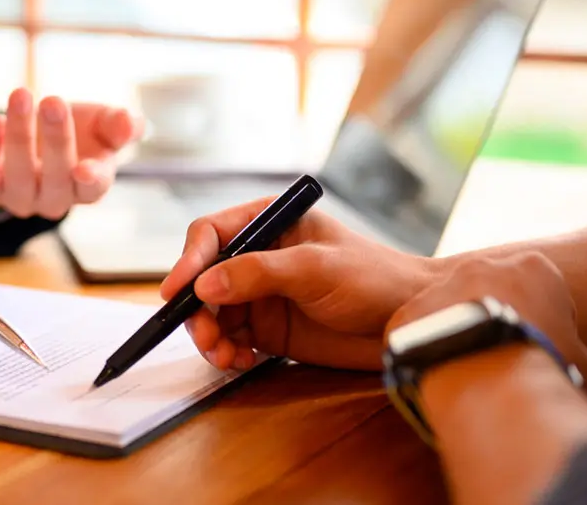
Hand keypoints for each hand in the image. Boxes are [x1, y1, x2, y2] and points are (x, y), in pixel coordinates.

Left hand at [0, 88, 141, 219]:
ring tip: (21, 96)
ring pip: (19, 176)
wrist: (32, 130)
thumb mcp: (102, 122)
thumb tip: (129, 123)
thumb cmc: (78, 130)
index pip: (93, 189)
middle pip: (56, 178)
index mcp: (89, 185)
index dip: (90, 180)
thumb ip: (120, 124)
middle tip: (53, 101)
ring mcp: (21, 198)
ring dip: (20, 135)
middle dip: (56, 140)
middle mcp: (56, 198)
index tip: (84, 167)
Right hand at [161, 197, 438, 371]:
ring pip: (212, 312)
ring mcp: (260, 294)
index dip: (189, 261)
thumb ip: (257, 273)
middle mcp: (257, 256)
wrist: (409, 321)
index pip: (211, 234)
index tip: (177, 292)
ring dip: (209, 335)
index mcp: (268, 223)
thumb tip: (204, 286)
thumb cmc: (373, 278)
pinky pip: (230, 338)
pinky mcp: (267, 328)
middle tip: (206, 337)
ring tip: (224, 356)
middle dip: (197, 309)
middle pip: (203, 278)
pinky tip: (240, 362)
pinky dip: (226, 352)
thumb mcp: (314, 269)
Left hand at [387, 253, 586, 407]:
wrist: (488, 377)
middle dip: (497, 324)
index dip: (545, 326)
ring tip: (470, 374)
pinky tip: (437, 377)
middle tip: (502, 362)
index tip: (540, 352)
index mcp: (533, 267)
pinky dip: (424, 355)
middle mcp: (481, 266)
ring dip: (458, 337)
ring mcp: (438, 286)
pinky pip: (415, 334)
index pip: (542, 293)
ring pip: (450, 312)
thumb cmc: (547, 370)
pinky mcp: (405, 313)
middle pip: (492, 297)